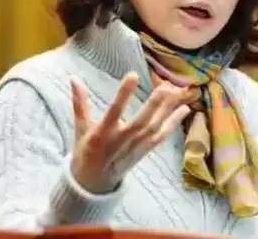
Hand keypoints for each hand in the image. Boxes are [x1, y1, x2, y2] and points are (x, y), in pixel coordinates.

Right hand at [69, 71, 190, 193]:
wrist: (93, 183)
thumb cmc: (86, 152)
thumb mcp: (80, 128)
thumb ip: (79, 103)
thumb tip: (73, 79)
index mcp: (102, 134)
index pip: (114, 111)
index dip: (123, 94)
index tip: (133, 75)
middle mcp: (120, 141)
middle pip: (141, 122)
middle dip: (154, 104)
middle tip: (166, 86)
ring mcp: (135, 147)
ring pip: (154, 128)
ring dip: (167, 110)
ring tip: (177, 91)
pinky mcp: (144, 151)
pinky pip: (161, 137)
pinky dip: (173, 123)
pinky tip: (184, 109)